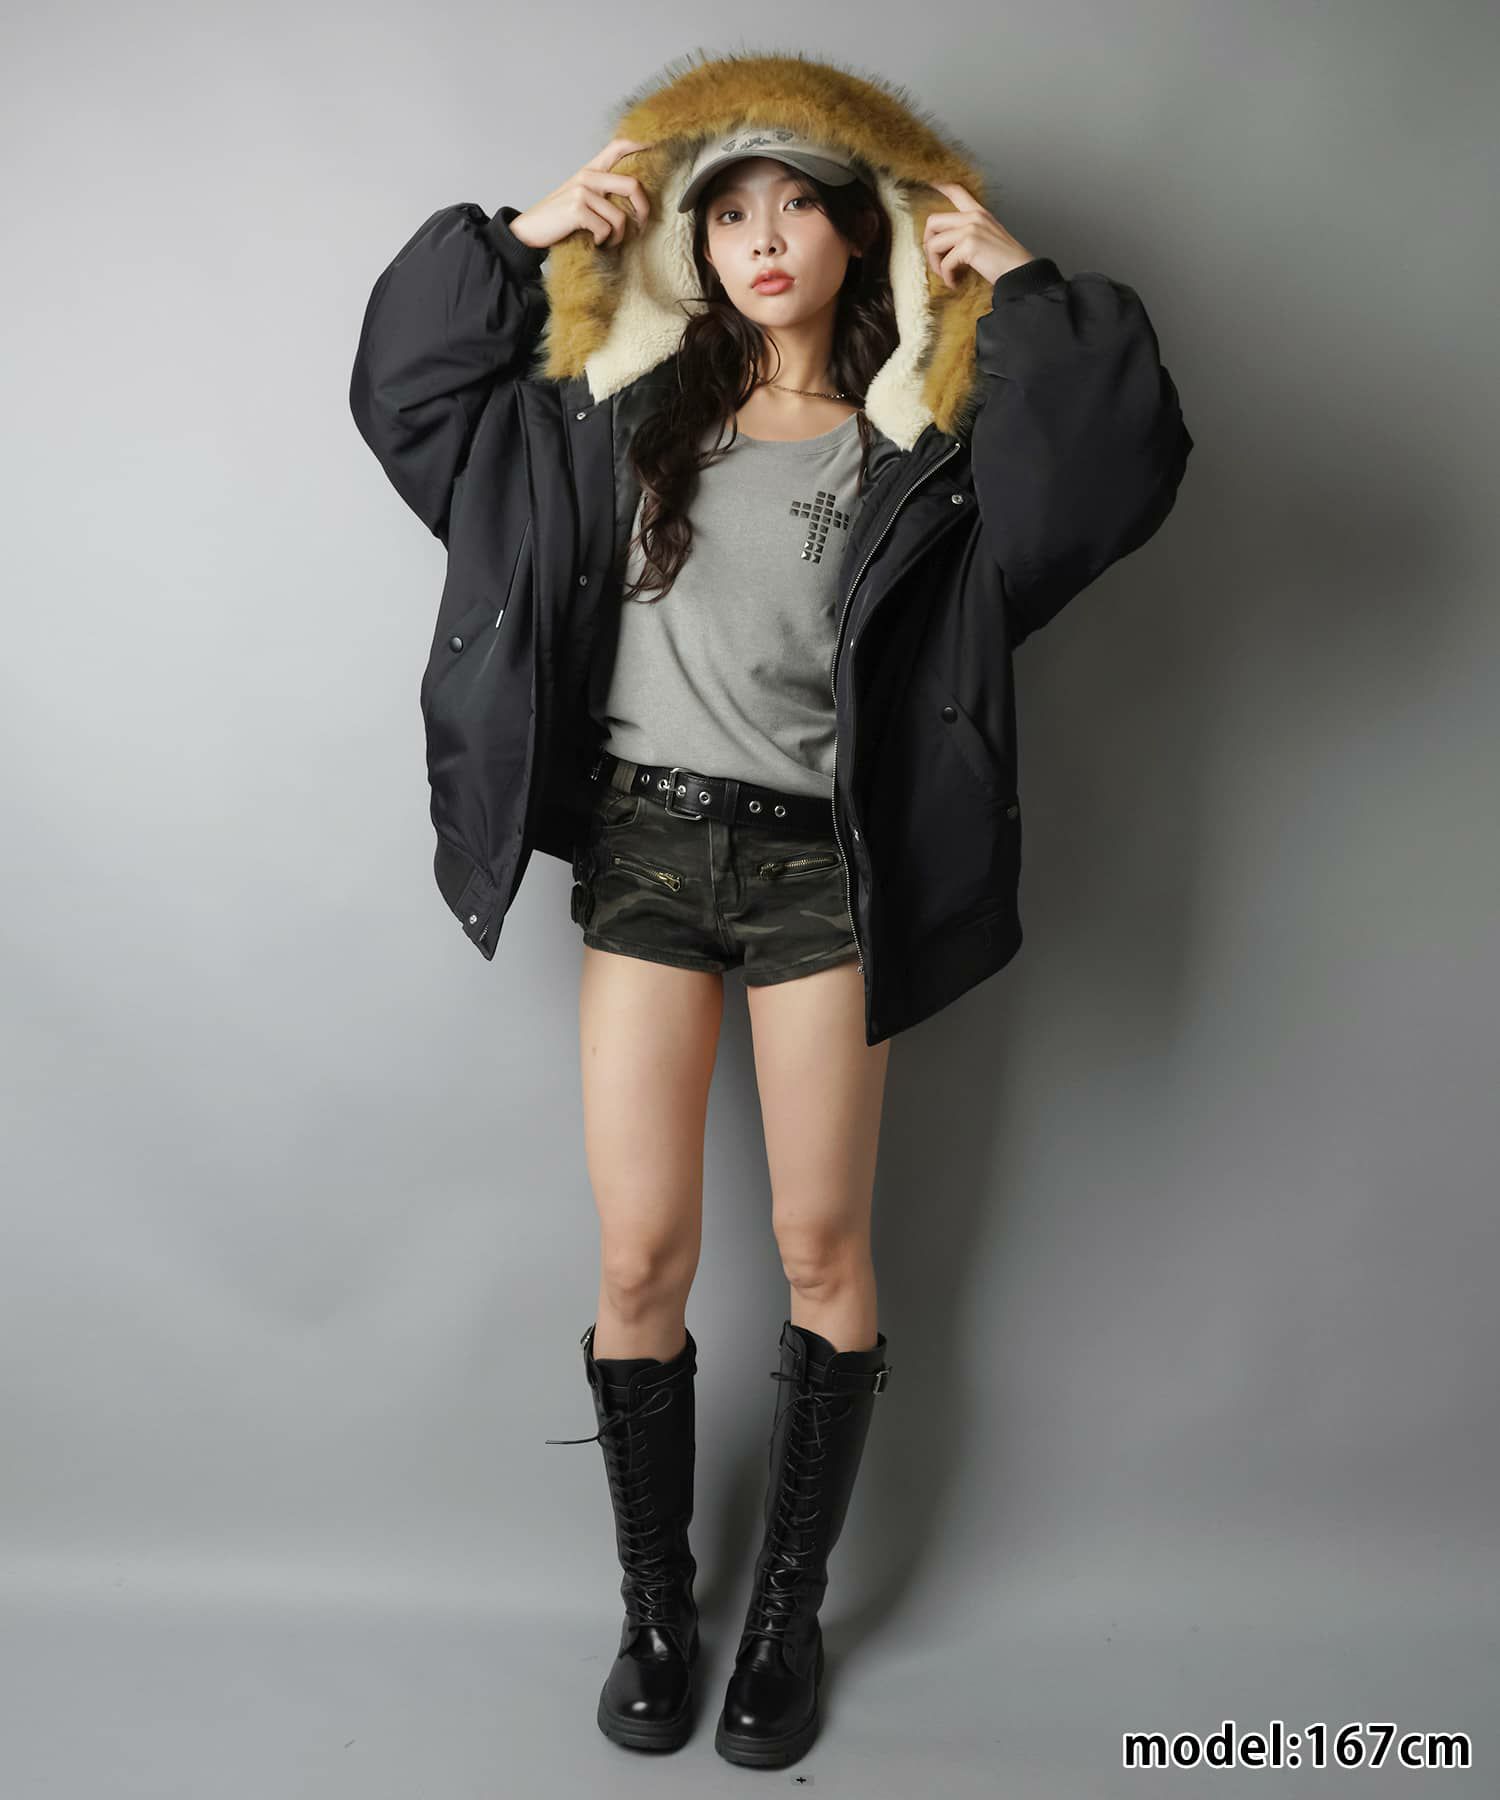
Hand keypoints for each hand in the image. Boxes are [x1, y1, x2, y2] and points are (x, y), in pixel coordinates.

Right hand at [511, 138, 654, 251]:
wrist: (529, 230)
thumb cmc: (559, 218)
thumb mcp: (580, 197)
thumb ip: (603, 192)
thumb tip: (635, 199)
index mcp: (591, 170)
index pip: (619, 146)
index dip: (640, 143)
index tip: (657, 146)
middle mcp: (588, 176)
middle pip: (632, 185)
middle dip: (644, 210)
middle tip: (641, 227)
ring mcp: (582, 191)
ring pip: (620, 216)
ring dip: (619, 237)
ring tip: (608, 241)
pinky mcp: (576, 209)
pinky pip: (605, 229)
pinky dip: (604, 242)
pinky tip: (596, 243)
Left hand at [923, 181, 1036, 287]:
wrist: (1020, 272)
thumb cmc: (1005, 261)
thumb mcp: (989, 238)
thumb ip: (970, 233)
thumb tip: (947, 244)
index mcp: (979, 213)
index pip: (957, 191)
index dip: (940, 185)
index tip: (930, 182)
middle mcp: (973, 217)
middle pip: (933, 221)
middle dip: (928, 244)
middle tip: (936, 261)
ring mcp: (971, 229)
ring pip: (934, 244)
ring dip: (936, 264)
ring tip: (947, 275)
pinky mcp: (969, 246)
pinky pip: (945, 264)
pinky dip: (947, 277)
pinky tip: (954, 283)